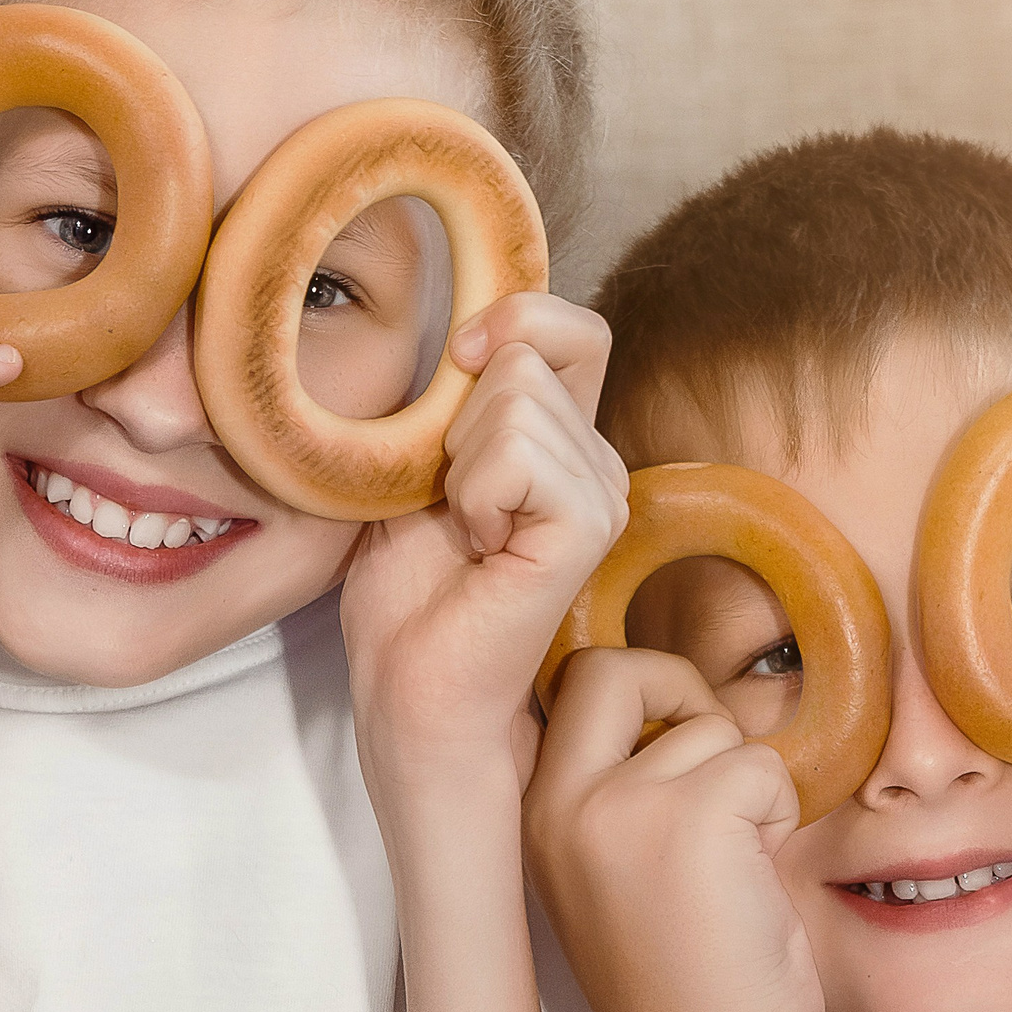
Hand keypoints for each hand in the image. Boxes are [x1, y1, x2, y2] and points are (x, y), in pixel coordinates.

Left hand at [341, 292, 627, 804]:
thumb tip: (470, 330)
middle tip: (453, 506)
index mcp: (561, 445)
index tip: (456, 368)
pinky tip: (482, 550)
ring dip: (460, 465)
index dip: (513, 319)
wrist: (413, 691)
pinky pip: (517, 452)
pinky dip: (474, 494)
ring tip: (467, 536)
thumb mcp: (415, 468)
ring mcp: (601, 495)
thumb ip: (453, 399)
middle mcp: (596, 465)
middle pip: (531, 353)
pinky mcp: (588, 527)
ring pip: (516, 397)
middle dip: (459, 417)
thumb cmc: (410, 600)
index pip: (571, 329)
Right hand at [524, 649, 823, 1011]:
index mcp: (531, 820)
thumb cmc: (683, 989)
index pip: (563, 692)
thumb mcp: (614, 876)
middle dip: (675, 687)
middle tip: (714, 765)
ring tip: (732, 873)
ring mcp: (617, 810)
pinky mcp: (687, 821)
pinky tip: (754, 886)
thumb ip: (617, 796)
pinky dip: (779, 816)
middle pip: (610, 669)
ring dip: (747, 789)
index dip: (630, 696)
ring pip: (712, 730)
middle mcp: (558, 806)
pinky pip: (761, 767)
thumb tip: (673, 708)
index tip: (669, 741)